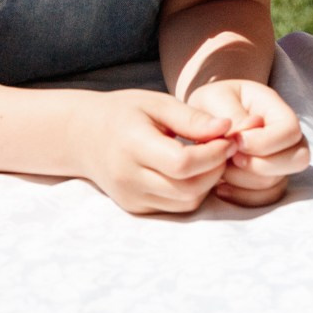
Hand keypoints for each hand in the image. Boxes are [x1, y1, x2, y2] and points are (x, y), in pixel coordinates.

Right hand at [71, 89, 237, 214]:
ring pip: (185, 202)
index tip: (229, 137)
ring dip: (208, 183)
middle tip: (226, 147)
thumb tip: (227, 128)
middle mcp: (129, 179)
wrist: (83, 137)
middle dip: (216, 169)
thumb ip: (191, 118)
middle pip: (188, 188)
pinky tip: (194, 170)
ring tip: (211, 157)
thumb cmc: (124, 113)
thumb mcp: (157, 104)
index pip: (182, 163)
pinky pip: (175, 208)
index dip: (214, 154)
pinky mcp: (135, 208)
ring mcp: (131, 198)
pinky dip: (193, 192)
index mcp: (132, 146)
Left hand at [185, 78, 308, 207]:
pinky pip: (266, 198)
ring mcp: (279, 160)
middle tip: (232, 157)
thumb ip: (230, 114)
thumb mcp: (215, 98)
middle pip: (299, 159)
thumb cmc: (211, 103)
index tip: (235, 142)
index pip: (290, 131)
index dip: (265, 142)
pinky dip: (242, 197)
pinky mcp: (267, 180)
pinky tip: (220, 187)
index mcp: (277, 110)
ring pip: (279, 182)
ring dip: (245, 181)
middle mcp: (286, 137)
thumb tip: (243, 136)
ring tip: (221, 169)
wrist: (204, 119)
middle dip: (260, 165)